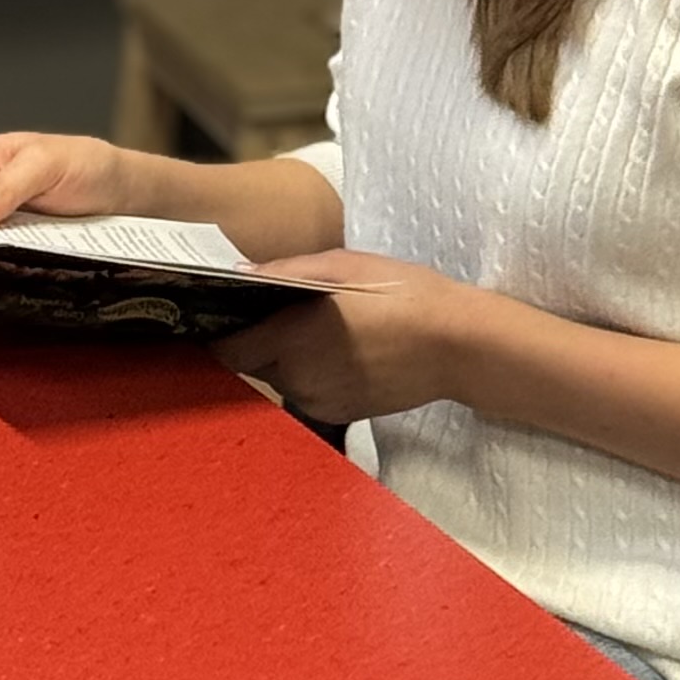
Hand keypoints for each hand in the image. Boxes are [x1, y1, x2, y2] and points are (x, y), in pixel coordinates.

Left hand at [214, 251, 469, 421]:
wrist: (455, 345)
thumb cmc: (402, 293)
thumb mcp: (346, 264)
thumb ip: (288, 270)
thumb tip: (240, 272)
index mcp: (294, 337)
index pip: (230, 351)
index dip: (223, 334)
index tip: (228, 315)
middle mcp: (298, 378)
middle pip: (255, 365)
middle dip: (261, 341)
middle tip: (287, 312)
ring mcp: (319, 402)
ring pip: (282, 381)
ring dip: (288, 359)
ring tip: (322, 331)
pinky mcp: (340, 414)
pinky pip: (308, 393)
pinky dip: (313, 375)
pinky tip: (343, 352)